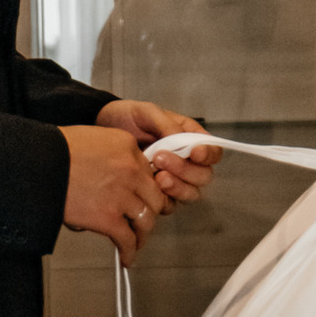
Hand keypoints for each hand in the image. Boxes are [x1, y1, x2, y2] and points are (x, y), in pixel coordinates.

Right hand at [61, 124, 169, 260]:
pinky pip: (127, 239)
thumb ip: (111, 153)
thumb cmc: (53, 150)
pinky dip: (129, 251)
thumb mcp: (92, 138)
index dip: (145, 188)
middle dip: (150, 212)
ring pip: (146, 220)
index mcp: (127, 146)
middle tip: (143, 220)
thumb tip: (112, 173)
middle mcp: (130, 169)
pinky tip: (126, 256)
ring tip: (137, 242)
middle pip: (155, 197)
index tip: (143, 197)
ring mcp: (121, 195)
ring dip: (142, 234)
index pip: (149, 171)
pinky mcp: (108, 218)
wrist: (36, 165)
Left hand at [96, 98, 219, 204]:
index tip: (194, 152)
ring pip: (190, 193)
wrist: (103, 130)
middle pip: (204, 176)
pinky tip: (149, 187)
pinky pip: (170, 204)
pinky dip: (163, 199)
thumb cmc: (128, 118)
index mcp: (190, 139)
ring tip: (157, 176)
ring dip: (177, 186)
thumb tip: (183, 138)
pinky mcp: (158, 194)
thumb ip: (167, 124)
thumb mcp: (147, 112)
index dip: (208, 155)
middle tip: (161, 159)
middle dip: (186, 170)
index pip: (213, 151)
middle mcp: (187, 162)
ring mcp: (174, 180)